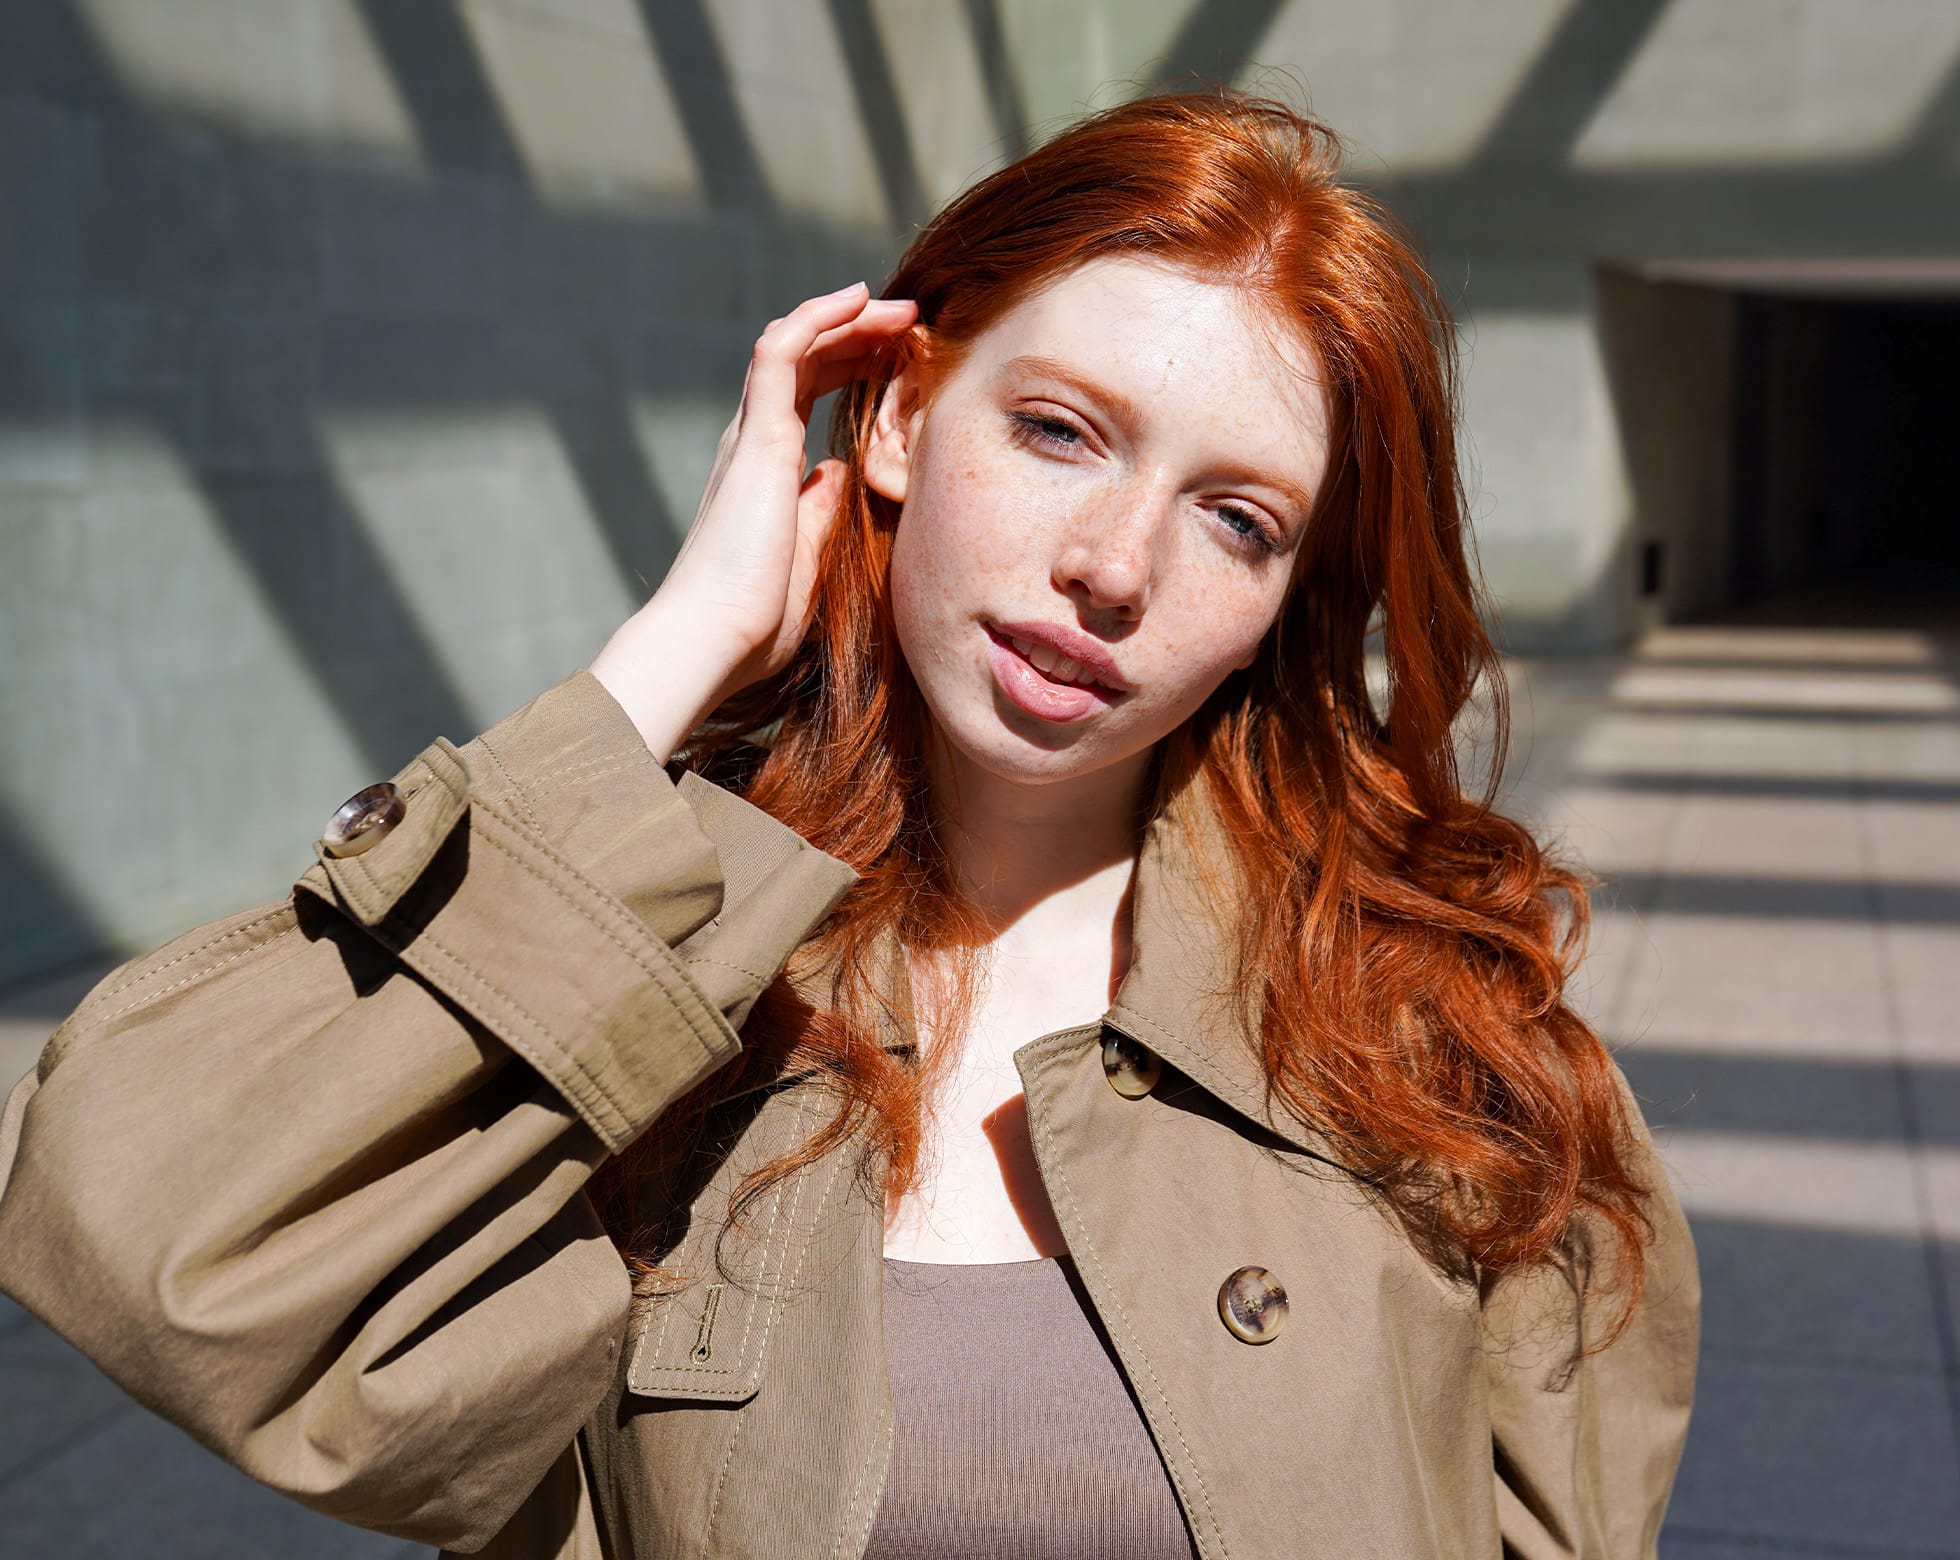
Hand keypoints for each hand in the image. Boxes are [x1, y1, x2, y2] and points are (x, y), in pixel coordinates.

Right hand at [592, 282, 918, 760]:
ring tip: (897, 308)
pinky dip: (818, 318)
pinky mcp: (757, 436)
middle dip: (858, 334)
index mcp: (767, 470)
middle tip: (910, 323)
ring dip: (847, 317)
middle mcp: (753, 442)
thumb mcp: (807, 555)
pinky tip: (857, 298)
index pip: (809, 395)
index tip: (899, 358)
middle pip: (807, 361)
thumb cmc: (756, 619)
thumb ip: (819, 510)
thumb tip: (839, 473)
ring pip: (795, 343)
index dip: (851, 366)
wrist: (713, 637)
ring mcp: (752, 435)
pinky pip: (781, 351)